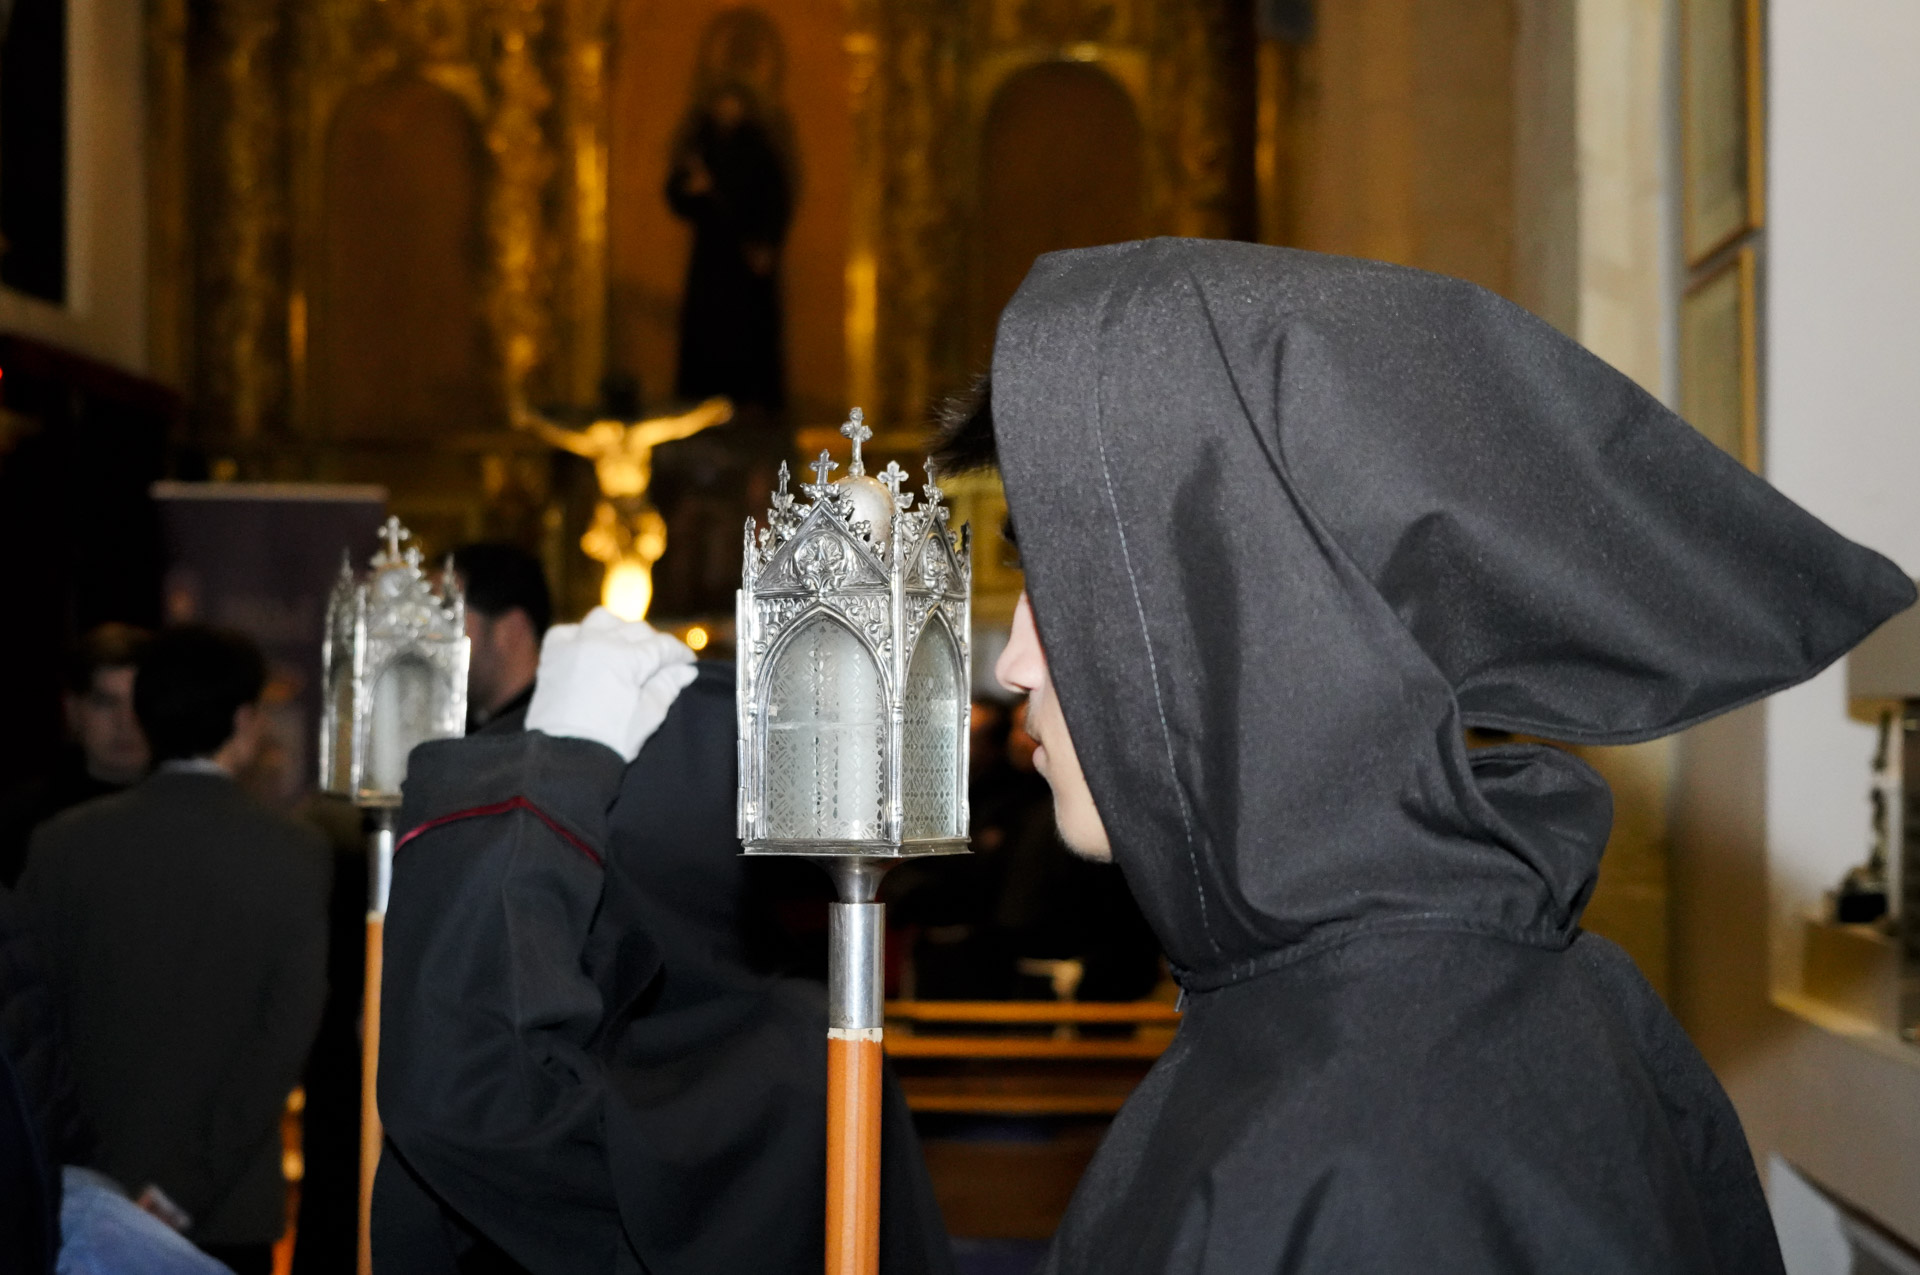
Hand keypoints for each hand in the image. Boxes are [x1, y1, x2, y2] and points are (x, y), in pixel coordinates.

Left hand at [525, 608, 698, 761]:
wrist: (564, 759)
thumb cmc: (609, 742)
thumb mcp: (647, 716)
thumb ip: (667, 687)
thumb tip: (685, 670)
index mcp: (626, 658)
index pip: (662, 646)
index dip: (680, 654)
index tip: (688, 664)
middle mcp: (599, 643)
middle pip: (637, 630)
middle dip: (655, 644)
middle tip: (662, 663)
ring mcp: (573, 646)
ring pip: (603, 618)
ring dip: (619, 628)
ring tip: (626, 647)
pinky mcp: (552, 656)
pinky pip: (569, 630)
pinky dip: (582, 633)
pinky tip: (591, 647)